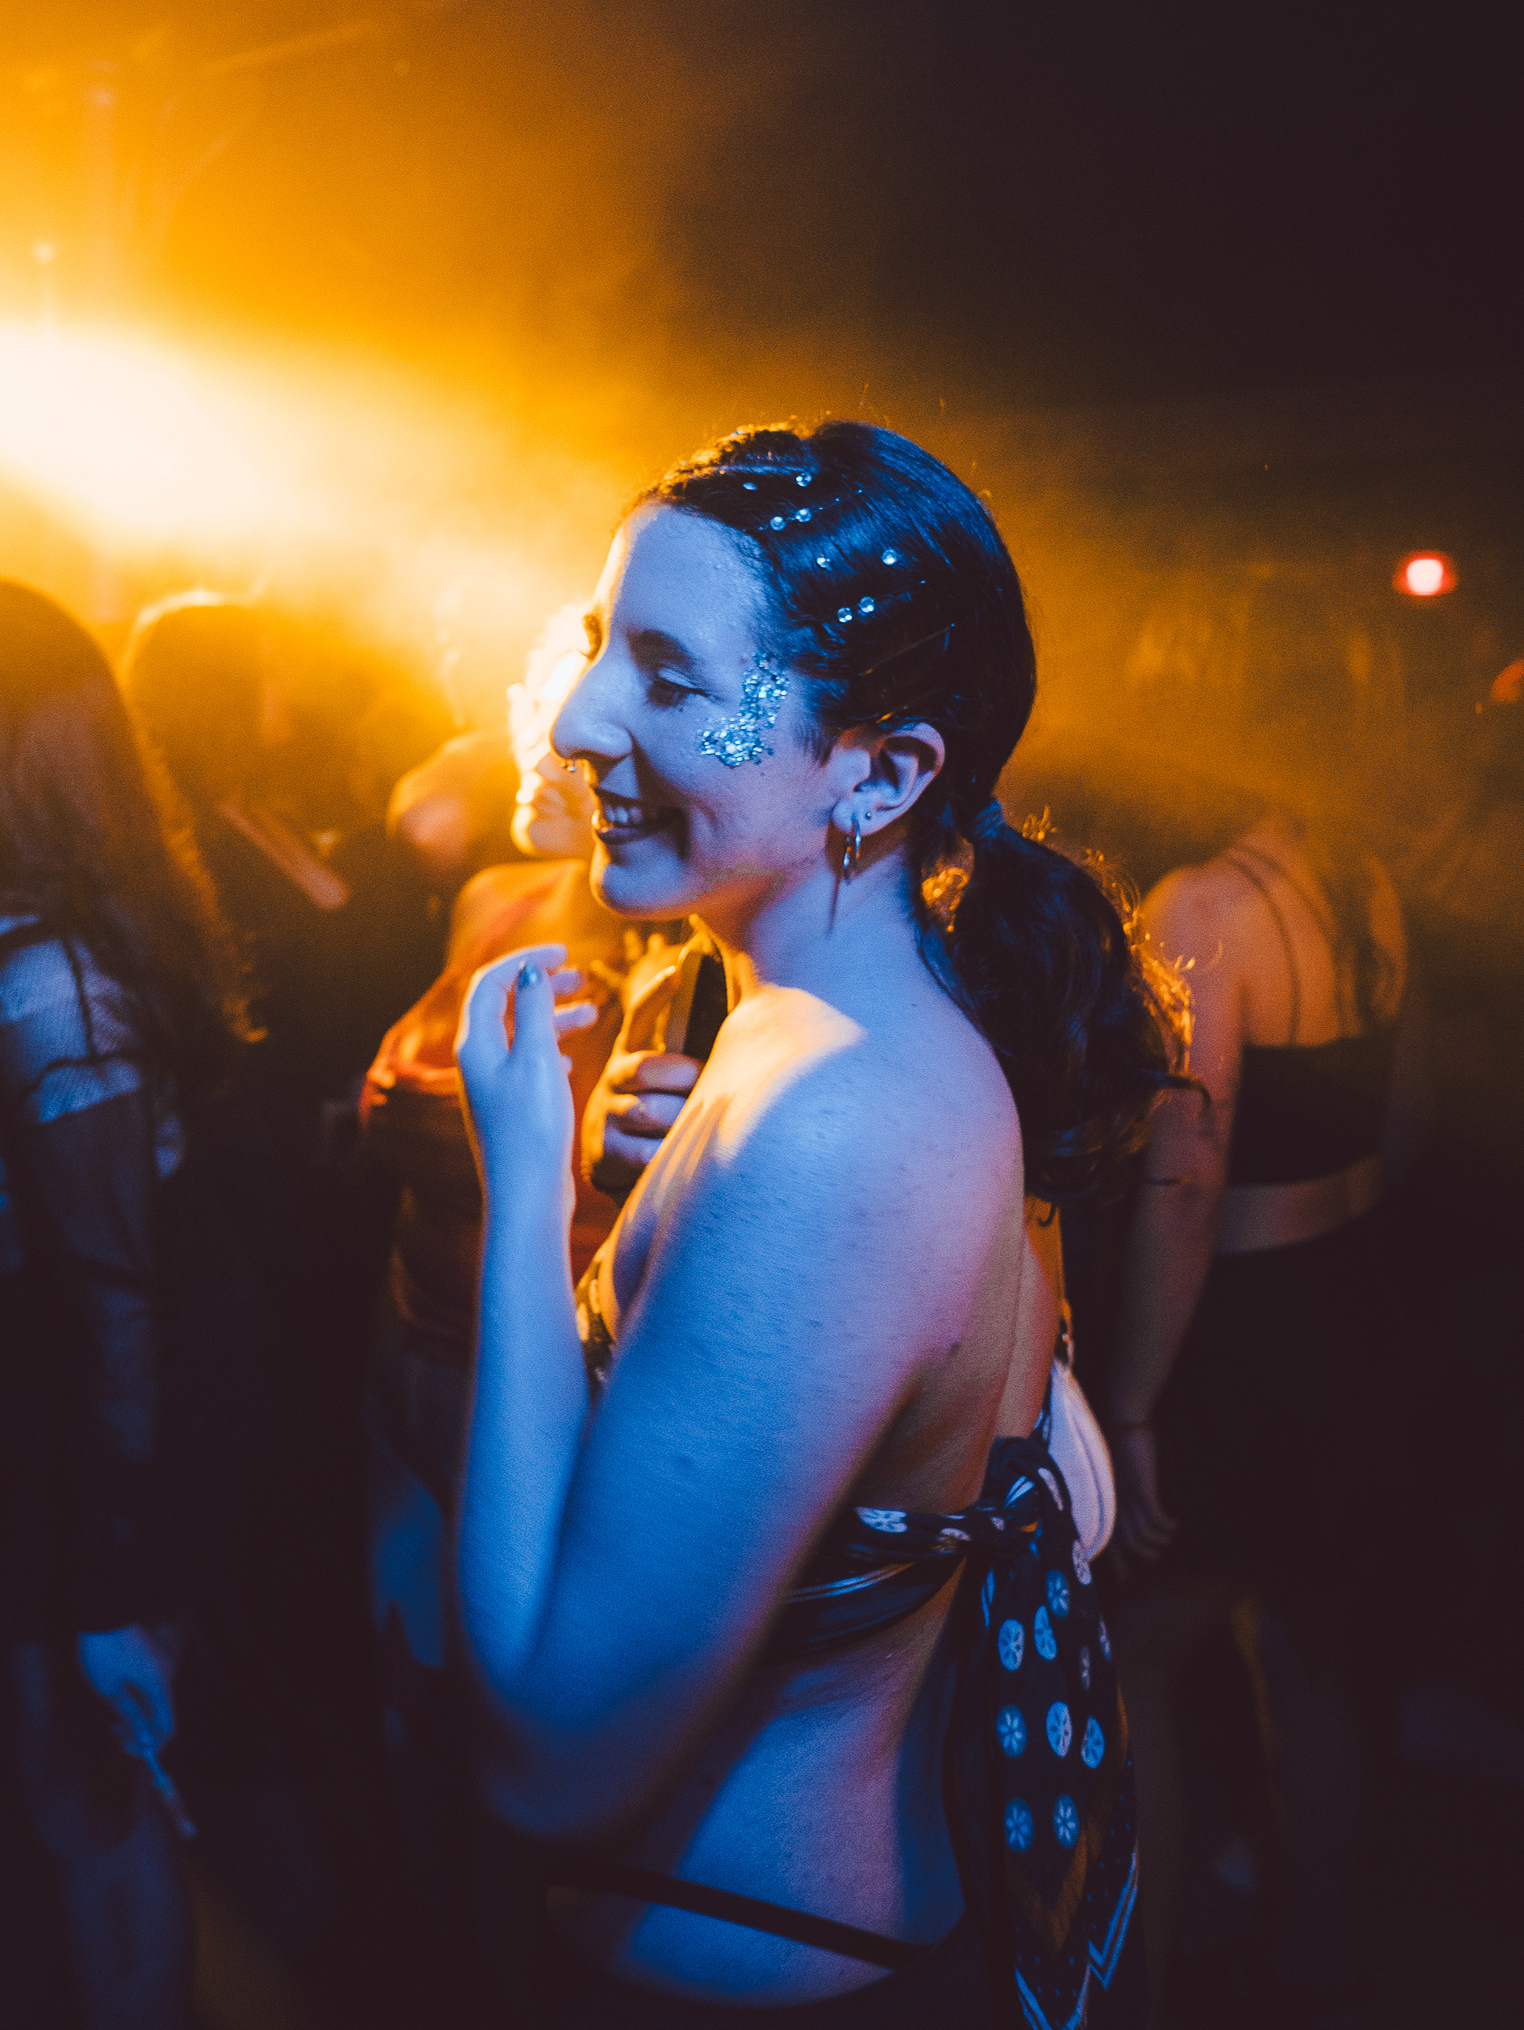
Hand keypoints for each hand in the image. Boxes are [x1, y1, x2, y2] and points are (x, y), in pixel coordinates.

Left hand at [77, 1624, 177, 1755]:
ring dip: (138, 1715)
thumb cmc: (104, 1650)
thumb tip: (142, 1736)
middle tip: (116, 1735)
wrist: (105, 1611)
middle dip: (140, 1730)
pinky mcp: (154, 1658)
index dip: (151, 1744)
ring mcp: (162, 1665)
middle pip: (162, 1714)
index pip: (167, 1726)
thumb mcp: (108, 1686)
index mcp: (158, 1685)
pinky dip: (138, 1700)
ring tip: (113, 1719)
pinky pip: (152, 1687)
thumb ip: (128, 1712)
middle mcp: (166, 1675)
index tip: (128, 1748)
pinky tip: (119, 1699)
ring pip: (156, 1701)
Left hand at [455, 944, 599, 1212]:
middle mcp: (478, 1062)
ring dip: (553, 1016)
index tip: (565, 952)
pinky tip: (573, 1059)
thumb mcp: (538, 1058)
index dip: (526, 959)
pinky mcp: (511, 1109)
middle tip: (581, 976)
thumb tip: (529, 969)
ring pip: (522, 1035)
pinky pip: (529, 1064)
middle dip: (541, 984)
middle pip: (505, 1005)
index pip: (492, 982)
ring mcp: (493, 1087)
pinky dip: (552, 1049)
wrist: (527, 1196)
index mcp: (476, 1044)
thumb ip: (534, 1008)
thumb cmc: (532, 1128)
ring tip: (593, 1012)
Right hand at [582, 961, 702, 1198]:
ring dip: (677, 1120)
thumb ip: (693, 1060)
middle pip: (647, 1068)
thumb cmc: (664, 1115)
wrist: (622, 1168)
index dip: (656, 994)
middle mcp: (614, 1078)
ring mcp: (606, 1113)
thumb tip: (746, 1024)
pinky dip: (666, 1155)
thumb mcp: (669, 1084)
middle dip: (682, 1075)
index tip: (678, 970)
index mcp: (631, 1054)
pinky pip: (644, 1152)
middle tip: (705, 1083)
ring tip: (694, 1126)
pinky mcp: (603, 1151)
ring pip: (647, 1111)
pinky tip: (676, 1156)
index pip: (639, 1017)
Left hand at [1111, 1426, 1178, 1563]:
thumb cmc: (1131, 1445)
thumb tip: (1166, 1502)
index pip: (1108, 1540)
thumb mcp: (1134, 1474)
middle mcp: (1115, 1505)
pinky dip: (1168, 1527)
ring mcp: (1127, 1499)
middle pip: (1126, 1546)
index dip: (1117, 1562)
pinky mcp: (1142, 1491)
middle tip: (1158, 1555)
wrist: (1127, 1423)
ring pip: (1142, 1538)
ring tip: (1170, 1534)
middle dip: (1144, 1556)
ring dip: (1160, 1541)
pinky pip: (1156, 1521)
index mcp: (1109, 1502)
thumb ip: (1143, 1491)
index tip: (1125, 1580)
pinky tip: (1176, 1521)